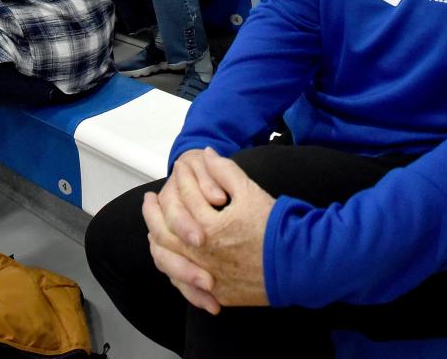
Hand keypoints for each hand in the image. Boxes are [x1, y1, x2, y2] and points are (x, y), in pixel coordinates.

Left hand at [144, 148, 273, 308]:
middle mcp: (204, 254)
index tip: (177, 169)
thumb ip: (225, 170)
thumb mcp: (250, 191)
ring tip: (152, 229)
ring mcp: (208, 276)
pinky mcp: (216, 292)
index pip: (185, 199)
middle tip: (148, 200)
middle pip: (165, 232)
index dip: (181, 180)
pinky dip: (171, 270)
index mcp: (211, 227)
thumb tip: (207, 153)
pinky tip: (168, 258)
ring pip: (168, 260)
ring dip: (157, 241)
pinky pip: (182, 284)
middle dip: (153, 213)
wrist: (299, 265)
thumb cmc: (274, 226)